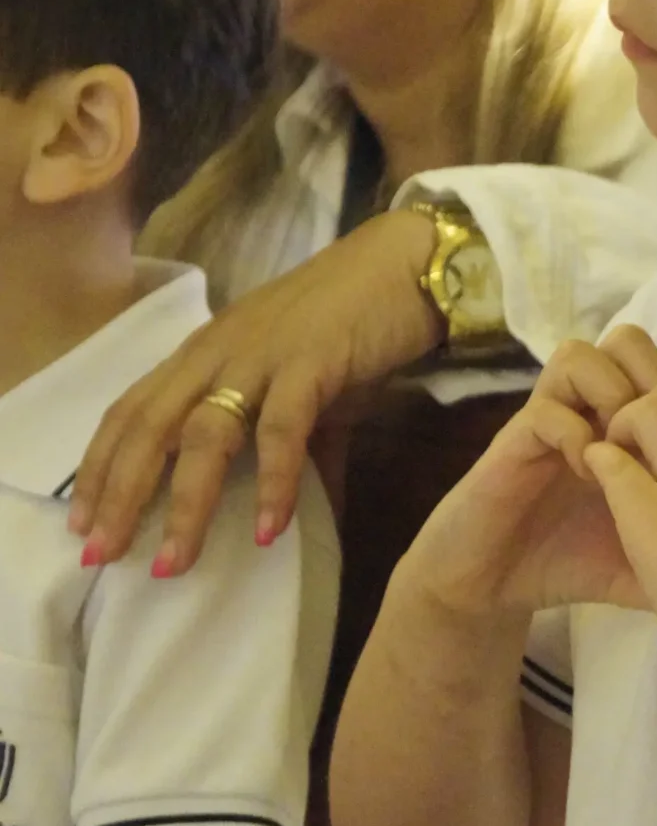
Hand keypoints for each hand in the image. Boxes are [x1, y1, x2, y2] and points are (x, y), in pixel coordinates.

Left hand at [71, 211, 442, 569]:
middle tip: (101, 555)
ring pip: (204, 434)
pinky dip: (271, 482)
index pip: (131, 411)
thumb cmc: (351, 322)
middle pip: (149, 426)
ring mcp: (260, 355)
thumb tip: (287, 521)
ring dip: (185, 503)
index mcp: (204, 353)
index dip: (100, 467)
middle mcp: (216, 352)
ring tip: (176, 562)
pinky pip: (281, 429)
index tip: (81, 525)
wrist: (406, 263)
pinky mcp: (310, 361)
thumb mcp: (305, 389)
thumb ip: (291, 451)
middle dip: (120, 494)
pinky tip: (266, 530)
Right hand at [397, 329, 656, 621]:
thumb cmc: (570, 563)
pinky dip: (572, 432)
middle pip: (629, 343)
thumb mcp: (645, 562)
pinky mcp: (513, 444)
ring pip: (580, 354)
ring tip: (623, 448)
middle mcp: (589, 412)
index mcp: (627, 429)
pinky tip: (588, 473)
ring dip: (610, 395)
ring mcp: (551, 422)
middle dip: (651, 378)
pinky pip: (544, 409)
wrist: (494, 585)